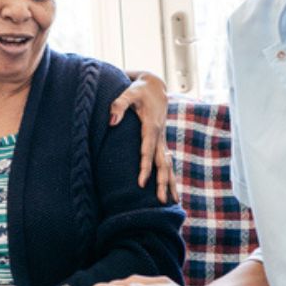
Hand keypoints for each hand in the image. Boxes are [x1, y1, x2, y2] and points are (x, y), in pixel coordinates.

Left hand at [114, 71, 175, 202]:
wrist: (155, 84)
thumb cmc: (139, 89)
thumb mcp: (129, 92)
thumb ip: (119, 104)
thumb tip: (111, 121)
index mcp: (152, 125)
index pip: (147, 150)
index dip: (144, 167)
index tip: (141, 183)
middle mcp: (160, 134)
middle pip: (162, 162)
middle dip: (163, 182)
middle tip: (161, 201)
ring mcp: (162, 138)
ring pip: (168, 164)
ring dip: (170, 182)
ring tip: (174, 202)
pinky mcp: (161, 140)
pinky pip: (166, 161)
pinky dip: (170, 175)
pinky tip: (171, 189)